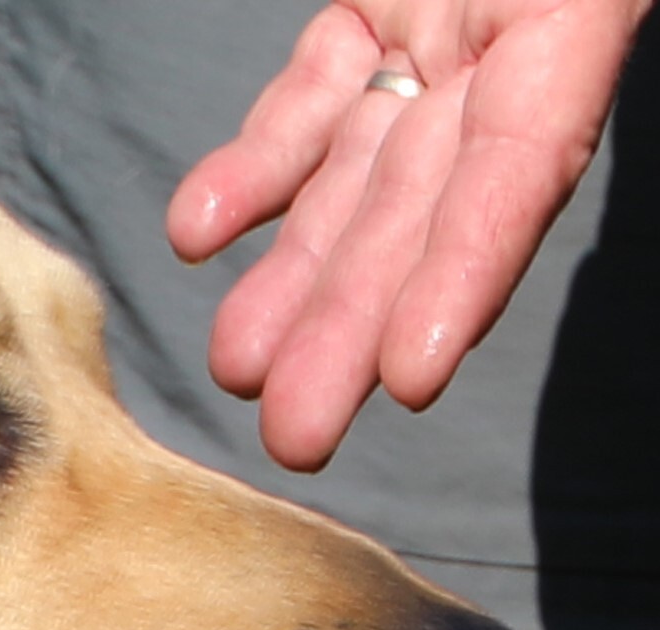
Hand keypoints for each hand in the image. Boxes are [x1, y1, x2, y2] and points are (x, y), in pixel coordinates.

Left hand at [168, 0, 646, 469]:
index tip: (411, 374)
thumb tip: (445, 59)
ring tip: (239, 371)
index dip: (469, 267)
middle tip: (296, 431)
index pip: (525, 162)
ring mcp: (452, 16)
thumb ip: (536, 14)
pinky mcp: (389, 3)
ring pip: (369, 167)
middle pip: (435, 197)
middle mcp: (520, 26)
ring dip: (302, 273)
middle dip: (363, 316)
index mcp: (586, 1)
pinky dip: (263, 163)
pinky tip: (199, 235)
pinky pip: (323, 93)